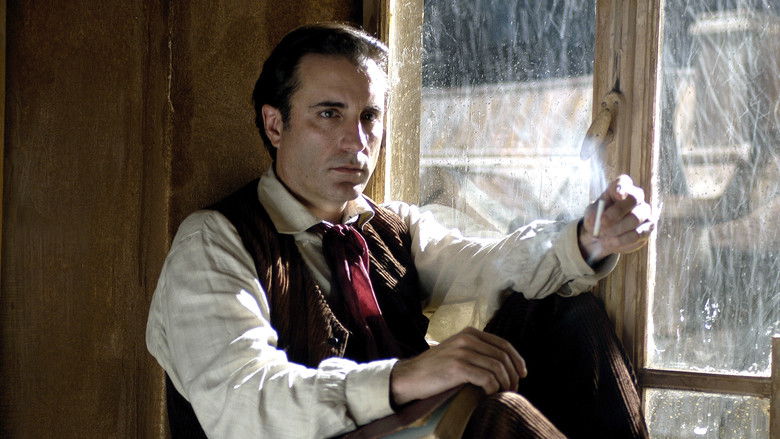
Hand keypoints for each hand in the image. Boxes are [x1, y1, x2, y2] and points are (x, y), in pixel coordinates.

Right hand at [389, 327, 525, 405]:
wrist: (410, 376)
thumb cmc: (434, 369)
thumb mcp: (457, 351)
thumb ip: (476, 351)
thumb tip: (503, 364)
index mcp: (470, 333)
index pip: (503, 344)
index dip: (517, 360)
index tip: (522, 374)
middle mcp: (467, 338)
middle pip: (503, 356)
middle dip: (513, 375)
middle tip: (513, 389)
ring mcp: (462, 352)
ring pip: (497, 368)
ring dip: (505, 384)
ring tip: (503, 394)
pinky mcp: (458, 367)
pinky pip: (487, 378)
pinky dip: (493, 389)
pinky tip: (490, 395)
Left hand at [579, 174, 654, 262]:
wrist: (603, 235)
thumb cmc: (598, 219)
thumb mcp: (591, 215)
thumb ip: (595, 215)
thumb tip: (600, 220)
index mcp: (620, 188)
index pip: (624, 182)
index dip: (622, 187)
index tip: (617, 194)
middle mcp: (636, 197)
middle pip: (633, 199)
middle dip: (617, 212)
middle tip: (602, 223)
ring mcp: (645, 211)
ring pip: (635, 219)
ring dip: (616, 229)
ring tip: (603, 236)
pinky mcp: (648, 227)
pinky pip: (637, 234)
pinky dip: (622, 240)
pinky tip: (611, 242)